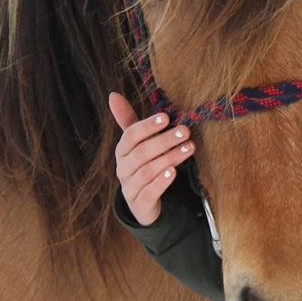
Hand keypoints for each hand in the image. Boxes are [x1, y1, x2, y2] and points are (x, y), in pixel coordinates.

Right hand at [108, 93, 191, 225]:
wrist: (143, 202)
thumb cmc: (143, 165)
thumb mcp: (137, 144)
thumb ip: (129, 121)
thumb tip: (112, 95)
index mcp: (122, 151)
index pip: (130, 136)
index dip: (147, 126)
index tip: (166, 117)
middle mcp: (122, 168)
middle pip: (141, 153)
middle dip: (164, 141)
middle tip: (185, 131)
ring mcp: (130, 188)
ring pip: (147, 172)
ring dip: (169, 158)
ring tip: (189, 148)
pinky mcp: (140, 205)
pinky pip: (149, 193)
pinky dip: (161, 182)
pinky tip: (174, 172)